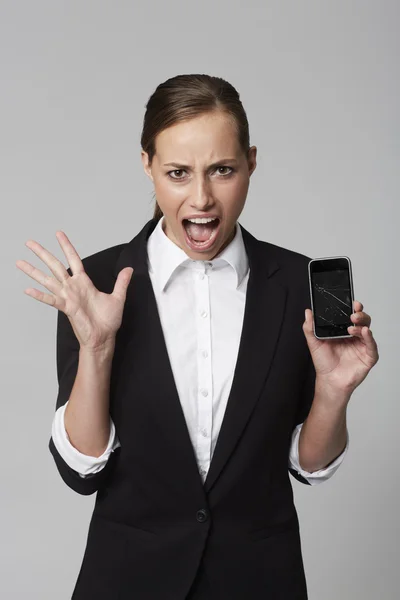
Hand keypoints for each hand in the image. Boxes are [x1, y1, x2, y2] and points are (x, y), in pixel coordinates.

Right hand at [16, 231, 133, 348]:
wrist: (104, 338)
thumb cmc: (108, 321)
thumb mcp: (118, 297)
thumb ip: (121, 282)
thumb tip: (129, 269)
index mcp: (84, 283)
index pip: (73, 259)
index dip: (66, 246)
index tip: (59, 234)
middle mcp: (73, 287)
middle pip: (55, 265)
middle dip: (43, 253)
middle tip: (29, 242)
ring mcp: (68, 297)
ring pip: (48, 280)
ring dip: (34, 271)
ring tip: (20, 262)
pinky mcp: (67, 308)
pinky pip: (51, 300)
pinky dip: (40, 295)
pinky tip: (28, 289)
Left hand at [303, 300, 378, 393]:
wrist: (329, 381)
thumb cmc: (324, 362)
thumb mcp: (314, 342)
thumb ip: (310, 327)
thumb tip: (308, 312)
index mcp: (343, 330)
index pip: (350, 315)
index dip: (352, 307)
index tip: (351, 302)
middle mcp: (354, 336)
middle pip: (361, 320)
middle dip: (359, 314)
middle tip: (353, 313)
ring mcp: (362, 345)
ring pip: (367, 330)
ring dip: (361, 325)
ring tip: (352, 327)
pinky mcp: (368, 356)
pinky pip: (372, 345)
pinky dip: (369, 337)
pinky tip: (365, 332)